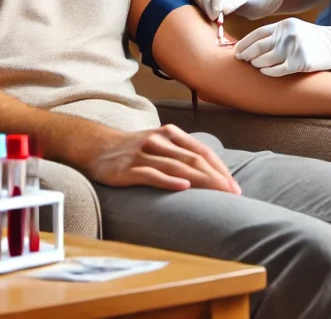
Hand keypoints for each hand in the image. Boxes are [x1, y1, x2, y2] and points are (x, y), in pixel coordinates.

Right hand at [87, 124, 241, 193]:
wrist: (96, 147)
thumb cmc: (134, 150)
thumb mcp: (160, 144)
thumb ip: (181, 153)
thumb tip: (210, 172)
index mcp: (171, 134)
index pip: (202, 151)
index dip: (220, 169)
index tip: (234, 187)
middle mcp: (160, 141)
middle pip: (194, 159)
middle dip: (216, 178)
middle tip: (232, 195)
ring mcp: (144, 154)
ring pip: (177, 167)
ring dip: (200, 181)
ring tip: (217, 195)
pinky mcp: (128, 168)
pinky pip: (152, 174)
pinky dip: (169, 181)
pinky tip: (183, 188)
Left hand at [234, 17, 330, 76]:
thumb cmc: (314, 38)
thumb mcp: (295, 28)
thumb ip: (278, 34)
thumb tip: (255, 45)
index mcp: (284, 25)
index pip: (257, 34)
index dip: (244, 43)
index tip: (237, 50)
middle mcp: (287, 34)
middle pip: (258, 47)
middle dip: (246, 54)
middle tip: (240, 60)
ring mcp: (294, 48)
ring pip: (266, 59)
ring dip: (256, 64)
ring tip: (254, 66)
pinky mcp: (301, 62)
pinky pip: (278, 70)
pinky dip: (268, 72)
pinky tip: (264, 72)